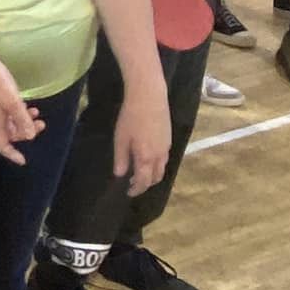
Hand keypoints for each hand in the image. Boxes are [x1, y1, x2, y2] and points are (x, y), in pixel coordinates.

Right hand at [0, 55, 44, 164]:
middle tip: (41, 125)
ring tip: (37, 113)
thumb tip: (30, 137)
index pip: (1, 146)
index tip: (24, 160)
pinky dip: (20, 113)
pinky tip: (28, 105)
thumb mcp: (13, 102)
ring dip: (25, 121)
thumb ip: (22, 119)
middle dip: (26, 133)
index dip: (12, 155)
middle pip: (9, 135)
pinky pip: (9, 113)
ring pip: (11, 123)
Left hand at [111, 80, 170, 195]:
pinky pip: (165, 159)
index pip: (143, 181)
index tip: (128, 192)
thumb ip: (121, 158)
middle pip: (156, 178)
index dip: (136, 189)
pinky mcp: (169, 139)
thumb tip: (120, 174)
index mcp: (146, 157)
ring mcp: (166, 147)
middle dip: (145, 184)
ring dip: (152, 175)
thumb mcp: (121, 138)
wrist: (149, 97)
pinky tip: (148, 158)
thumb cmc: (131, 117)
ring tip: (140, 173)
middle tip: (133, 184)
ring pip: (162, 169)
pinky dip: (157, 165)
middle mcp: (160, 156)